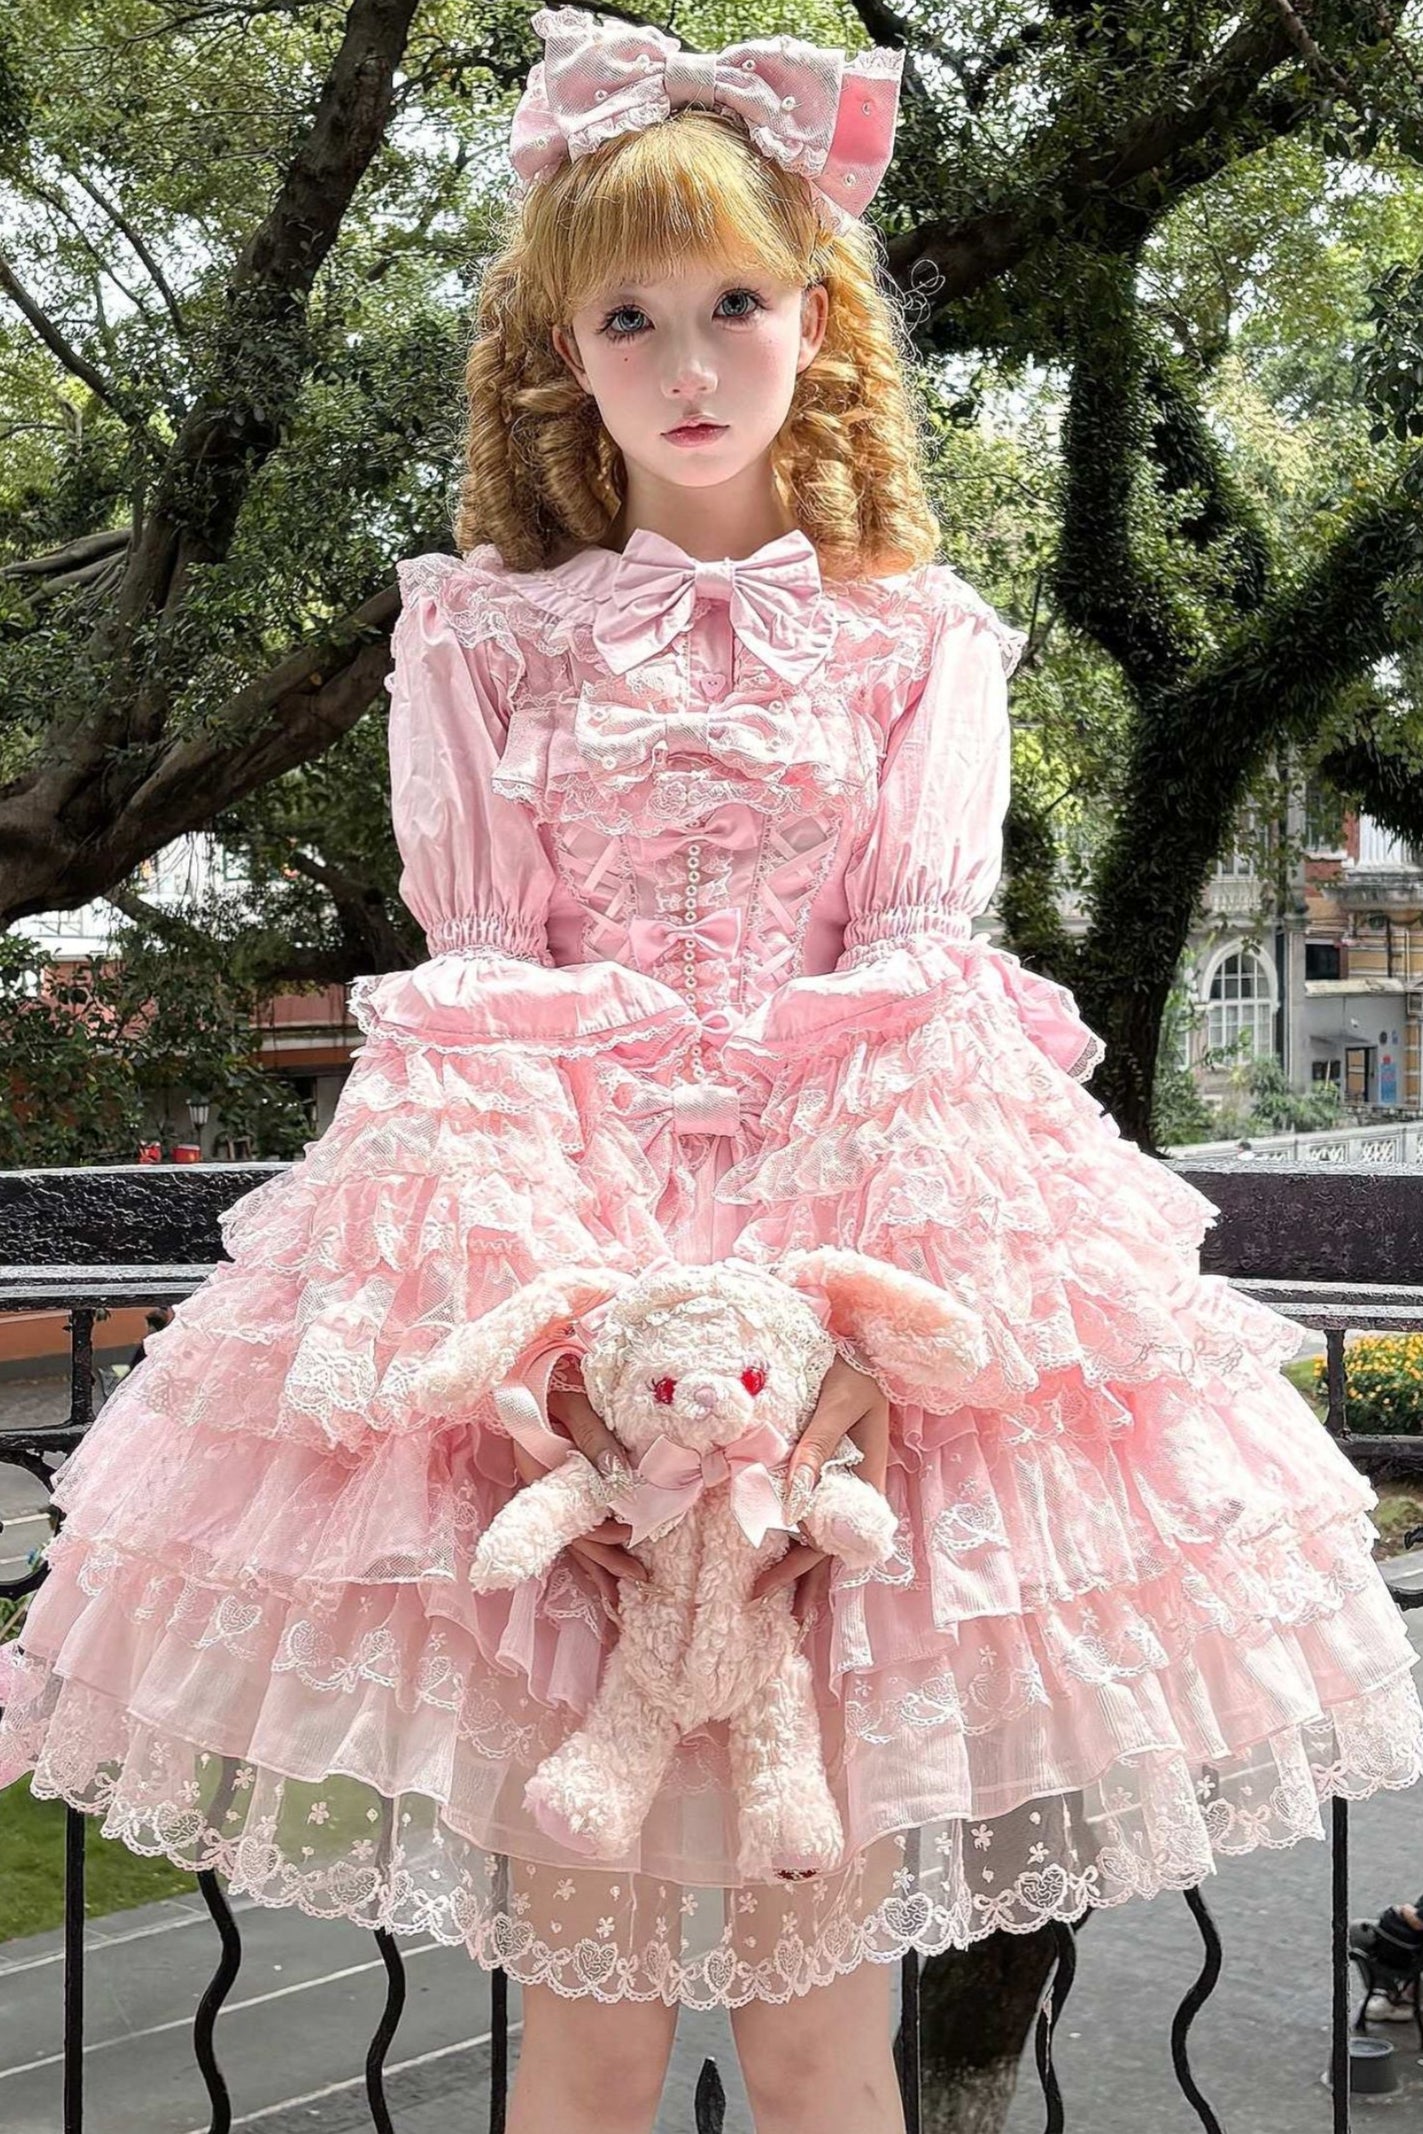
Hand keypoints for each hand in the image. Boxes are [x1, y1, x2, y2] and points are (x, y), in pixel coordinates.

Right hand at [511, 1374, 646, 1621]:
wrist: (531, 1368)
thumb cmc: (556, 1380)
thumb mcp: (578, 1405)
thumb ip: (598, 1440)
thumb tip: (622, 1482)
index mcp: (541, 1469)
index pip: (573, 1514)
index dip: (601, 1531)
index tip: (630, 1535)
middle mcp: (541, 1487)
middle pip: (573, 1533)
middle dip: (606, 1560)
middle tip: (640, 1578)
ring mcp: (546, 1489)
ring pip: (572, 1534)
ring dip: (597, 1563)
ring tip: (620, 1592)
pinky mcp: (554, 1485)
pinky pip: (571, 1523)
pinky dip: (588, 1547)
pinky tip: (600, 1568)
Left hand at [751, 1354, 889, 1622]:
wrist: (863, 1340)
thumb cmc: (854, 1369)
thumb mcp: (838, 1403)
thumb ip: (817, 1446)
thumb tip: (795, 1498)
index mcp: (866, 1478)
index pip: (833, 1537)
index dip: (803, 1566)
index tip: (767, 1584)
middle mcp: (853, 1486)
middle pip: (825, 1543)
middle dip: (797, 1577)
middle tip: (756, 1600)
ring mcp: (839, 1477)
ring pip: (817, 1529)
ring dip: (795, 1560)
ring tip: (766, 1590)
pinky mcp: (823, 1462)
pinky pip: (807, 1502)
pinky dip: (790, 1526)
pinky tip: (772, 1539)